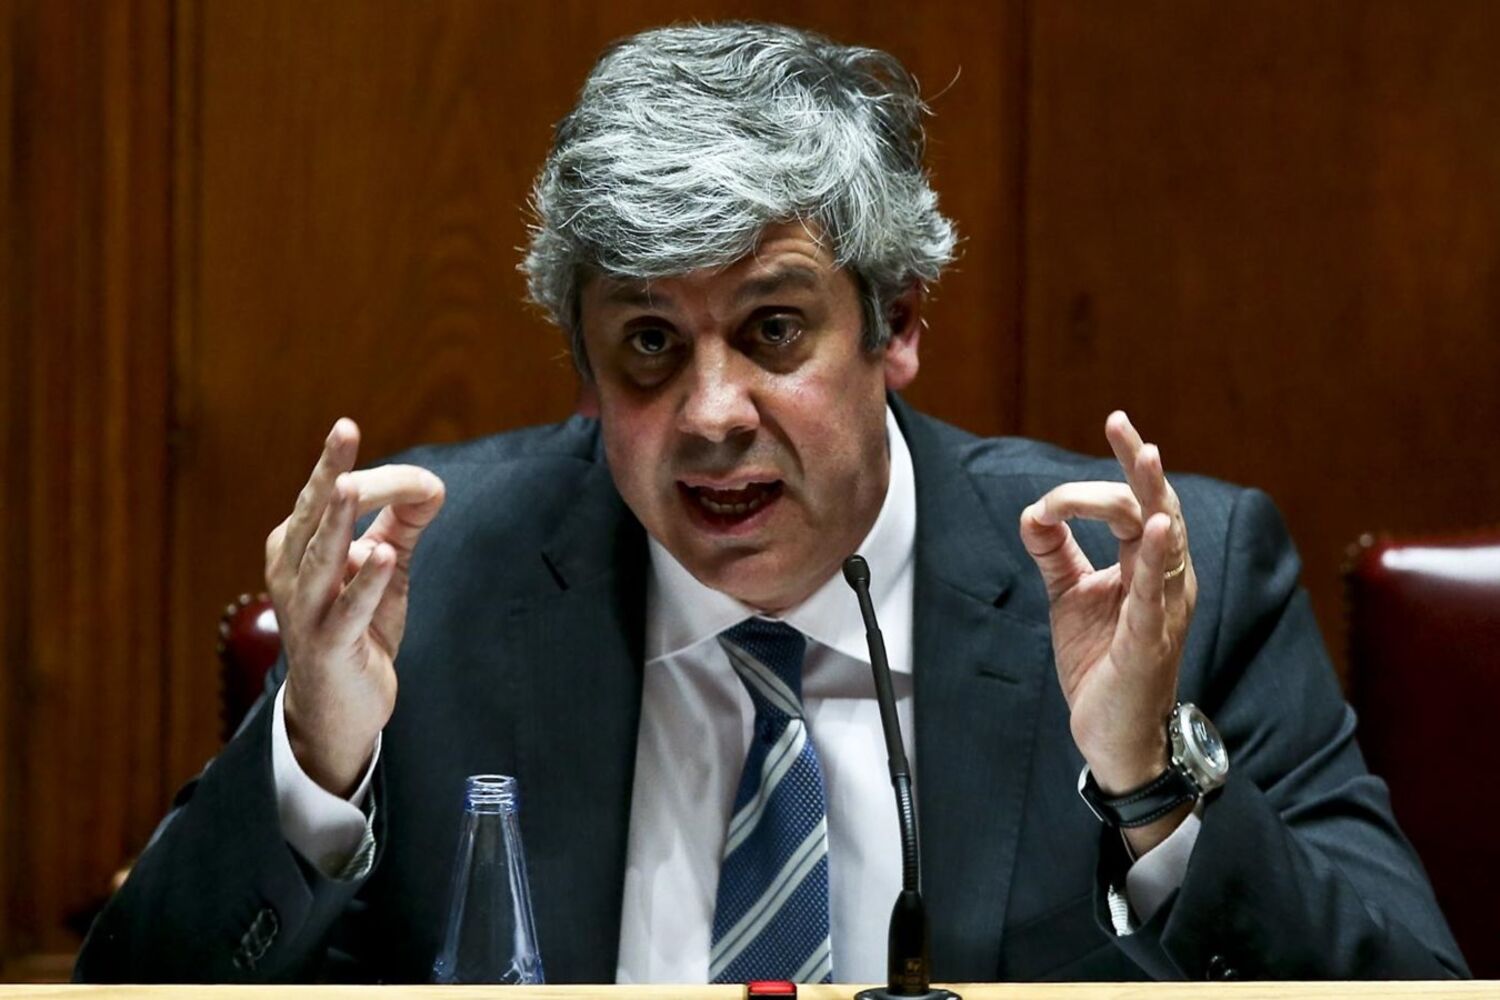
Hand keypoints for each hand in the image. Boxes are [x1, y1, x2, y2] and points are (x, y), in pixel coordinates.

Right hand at [265, 419, 444, 796]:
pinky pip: (349, 609)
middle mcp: (291, 574)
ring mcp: (306, 610)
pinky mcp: (330, 644)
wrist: (341, 708)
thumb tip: (432, 484)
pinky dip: (365, 582)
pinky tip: (380, 557)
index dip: (360, 472)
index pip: (325, 498)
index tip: (379, 449)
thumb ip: (400, 527)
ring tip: (351, 484)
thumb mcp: (381, 570)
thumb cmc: (357, 631)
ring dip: (339, 521)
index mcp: (296, 549)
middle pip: (315, 515)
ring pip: (322, 557)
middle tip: (343, 430)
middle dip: (329, 471)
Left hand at [1019, 412, 1196, 849]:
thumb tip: (1032, 511)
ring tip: (1148, 456)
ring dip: (1151, 497)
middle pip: (1156, 508)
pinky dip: (1153, 556)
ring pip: (1162, 540)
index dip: (1114, 471)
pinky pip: (1155, 592)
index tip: (1100, 441)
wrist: (1110, 734)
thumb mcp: (1070, 596)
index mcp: (1146, 567)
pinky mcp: (1150, 640)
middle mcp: (1164, 580)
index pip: (1136, 503)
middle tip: (1123, 427)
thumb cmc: (1101, 663)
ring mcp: (1163, 609)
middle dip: (1139, 467)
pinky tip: (1153, 527)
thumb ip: (1055, 552)